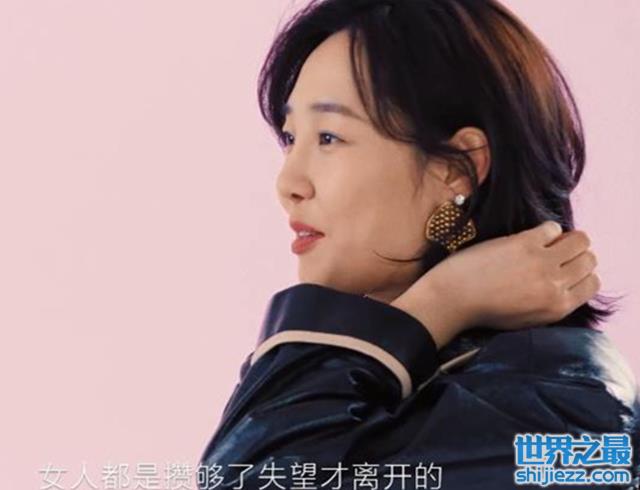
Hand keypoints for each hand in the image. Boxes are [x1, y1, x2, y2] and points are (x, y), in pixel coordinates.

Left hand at [390, 221, 600, 349]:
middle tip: (556, 252)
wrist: (452, 299)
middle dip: (577, 254)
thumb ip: (552, 301)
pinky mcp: (524, 243)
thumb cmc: (483, 308)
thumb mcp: (528, 316)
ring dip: (567, 238)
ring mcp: (542, 262)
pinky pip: (552, 227)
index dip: (582, 272)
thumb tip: (569, 278)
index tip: (567, 268)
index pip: (593, 283)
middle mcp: (555, 285)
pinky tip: (529, 237)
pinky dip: (546, 229)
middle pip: (589, 259)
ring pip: (579, 240)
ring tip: (547, 243)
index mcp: (558, 308)